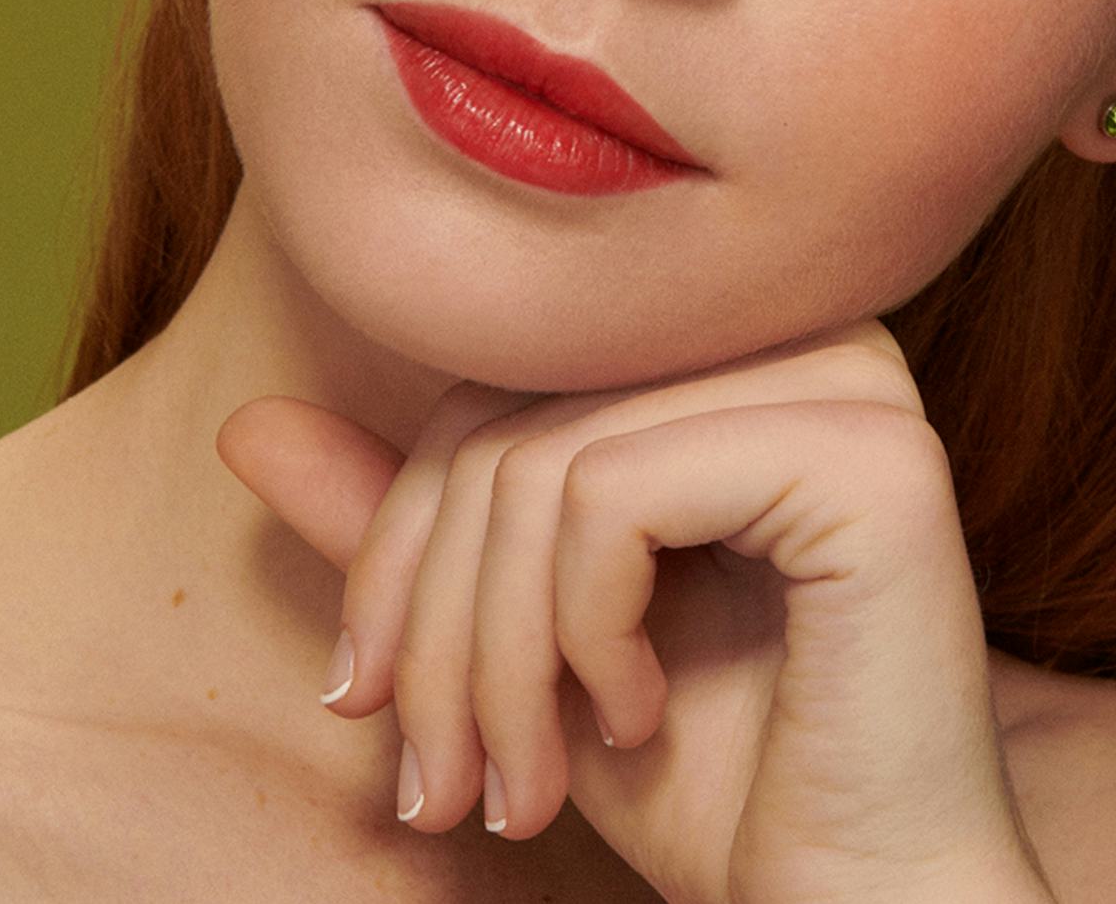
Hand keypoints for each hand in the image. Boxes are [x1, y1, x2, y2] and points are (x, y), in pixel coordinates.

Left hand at [217, 317, 1056, 903]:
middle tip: (439, 787)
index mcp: (733, 345)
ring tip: (524, 783)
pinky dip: (580, 634)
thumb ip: (412, 532)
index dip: (398, 541)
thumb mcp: (521, 643)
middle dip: (434, 626)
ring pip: (547, 459)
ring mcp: (849, 378)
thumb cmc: (712, 781)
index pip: (494, 380)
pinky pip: (613, 492)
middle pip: (510, 417)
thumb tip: (244, 425)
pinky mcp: (870, 454)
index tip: (367, 706)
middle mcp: (802, 329)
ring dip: (493, 658)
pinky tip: (636, 716)